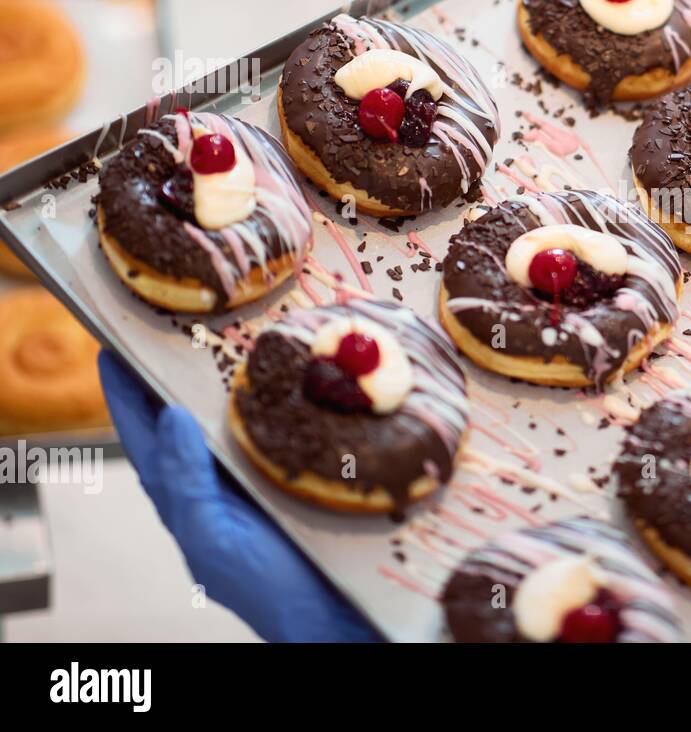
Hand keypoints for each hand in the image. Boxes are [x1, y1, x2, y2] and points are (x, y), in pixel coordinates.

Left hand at [98, 352, 380, 641]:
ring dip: (230, 380)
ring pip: (233, 418)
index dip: (122, 391)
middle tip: (179, 325)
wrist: (331, 613)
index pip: (141, 435)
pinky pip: (279, 429)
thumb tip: (168, 416)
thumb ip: (185, 482)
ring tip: (231, 337)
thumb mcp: (210, 539)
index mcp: (183, 497)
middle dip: (177, 372)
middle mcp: (215, 482)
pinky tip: (292, 378)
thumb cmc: (264, 587)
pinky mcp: (294, 474)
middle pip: (186, 416)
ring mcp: (254, 477)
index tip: (111, 345)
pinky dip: (277, 401)